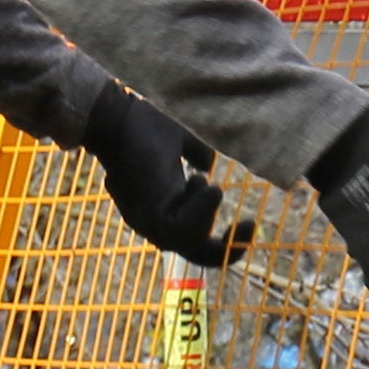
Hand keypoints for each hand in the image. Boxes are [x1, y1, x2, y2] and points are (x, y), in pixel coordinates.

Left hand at [92, 95, 245, 269]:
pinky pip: (183, 232)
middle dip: (231, 246)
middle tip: (251, 222)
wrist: (118, 116)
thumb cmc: (143, 124)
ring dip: (207, 214)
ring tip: (205, 183)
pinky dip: (201, 211)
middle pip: (200, 252)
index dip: (227, 241)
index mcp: (163, 208)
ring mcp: (149, 224)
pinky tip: (205, 184)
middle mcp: (154, 223)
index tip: (250, 223)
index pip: (197, 239)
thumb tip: (208, 164)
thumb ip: (196, 154)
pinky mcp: (149, 218)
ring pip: (193, 243)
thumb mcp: (181, 142)